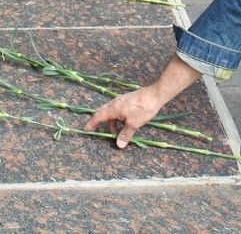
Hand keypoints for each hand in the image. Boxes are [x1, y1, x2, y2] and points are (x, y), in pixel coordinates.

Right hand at [83, 55, 198, 146]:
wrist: (155, 95)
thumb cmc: (143, 109)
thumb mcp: (134, 124)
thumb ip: (125, 134)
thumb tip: (118, 145)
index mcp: (113, 108)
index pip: (98, 116)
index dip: (91, 123)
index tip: (85, 129)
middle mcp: (114, 103)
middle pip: (102, 113)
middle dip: (98, 122)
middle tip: (95, 130)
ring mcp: (121, 101)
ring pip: (111, 112)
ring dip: (110, 122)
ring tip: (114, 132)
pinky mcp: (127, 101)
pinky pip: (117, 110)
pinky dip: (116, 118)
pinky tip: (123, 124)